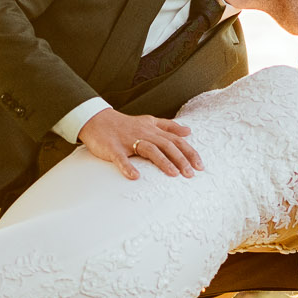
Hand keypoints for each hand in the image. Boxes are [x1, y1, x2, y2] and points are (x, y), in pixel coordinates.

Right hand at [78, 109, 201, 181]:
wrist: (97, 120)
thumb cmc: (124, 124)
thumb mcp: (149, 122)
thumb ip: (168, 126)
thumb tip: (188, 131)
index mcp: (153, 129)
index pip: (176, 141)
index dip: (189, 152)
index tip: (200, 166)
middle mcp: (144, 134)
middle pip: (167, 145)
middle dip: (181, 159)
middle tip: (191, 174)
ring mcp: (128, 141)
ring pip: (149, 149)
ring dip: (163, 162)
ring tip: (173, 174)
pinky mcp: (113, 148)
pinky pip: (121, 158)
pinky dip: (127, 167)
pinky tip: (135, 177)